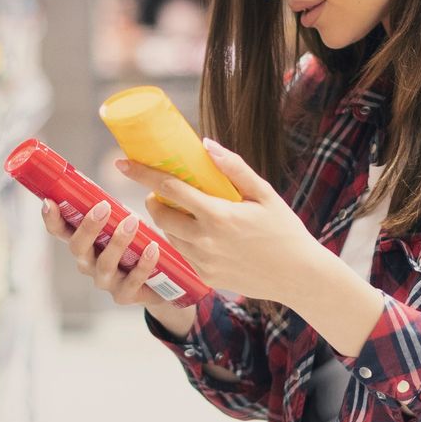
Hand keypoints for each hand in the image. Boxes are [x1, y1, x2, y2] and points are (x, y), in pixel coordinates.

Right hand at [40, 198, 195, 335]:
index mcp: (83, 243)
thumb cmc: (137, 243)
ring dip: (118, 242)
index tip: (49, 202)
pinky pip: (131, 282)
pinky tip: (153, 249)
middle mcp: (88, 263)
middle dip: (89, 227)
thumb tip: (121, 165)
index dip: (51, 219)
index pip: (59, 231)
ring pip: (105, 264)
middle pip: (77, 247)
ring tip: (133, 222)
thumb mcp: (123, 223)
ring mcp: (105, 281)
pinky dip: (143, 264)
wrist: (163, 281)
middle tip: (104, 207)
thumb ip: (114, 207)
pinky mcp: (125, 295)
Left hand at [115, 141, 326, 306]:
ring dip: (169, 220)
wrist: (298, 276)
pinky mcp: (205, 277)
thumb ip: (234, 168)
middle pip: (159, 215)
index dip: (142, 174)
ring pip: (168, 235)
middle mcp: (204, 241)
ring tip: (188, 212)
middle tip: (165, 192)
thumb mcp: (265, 194)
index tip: (122, 163)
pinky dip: (184, 239)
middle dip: (154, 200)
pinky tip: (203, 234)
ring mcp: (202, 262)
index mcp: (217, 215)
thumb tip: (206, 144)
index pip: (168, 188)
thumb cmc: (284, 230)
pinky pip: (182, 253)